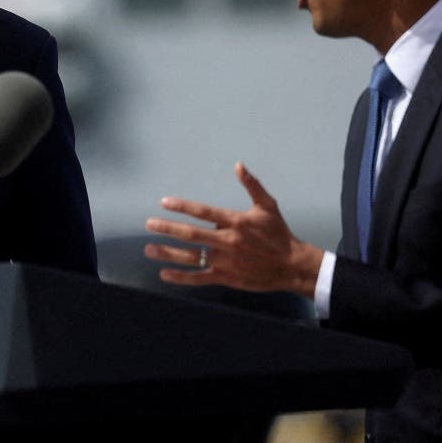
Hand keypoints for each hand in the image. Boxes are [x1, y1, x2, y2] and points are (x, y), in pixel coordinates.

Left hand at [143, 161, 322, 295]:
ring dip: (168, 253)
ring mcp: (225, 261)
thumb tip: (238, 165)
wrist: (292, 266)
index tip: (164, 202)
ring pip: (191, 257)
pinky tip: (165, 274)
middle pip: (191, 234)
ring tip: (149, 249)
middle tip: (149, 224)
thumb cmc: (279, 233)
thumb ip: (251, 185)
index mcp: (236, 222)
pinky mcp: (226, 277)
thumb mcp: (267, 206)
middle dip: (167, 229)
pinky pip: (199, 277)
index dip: (182, 206)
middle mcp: (227, 241)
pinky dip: (181, 277)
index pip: (203, 211)